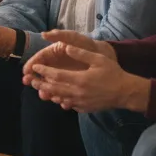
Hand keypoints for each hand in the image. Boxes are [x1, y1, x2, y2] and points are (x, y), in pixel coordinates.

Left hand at [23, 29, 146, 113]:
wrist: (125, 92)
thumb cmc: (113, 73)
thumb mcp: (98, 59)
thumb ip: (80, 53)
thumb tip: (65, 46)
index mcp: (80, 79)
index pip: (56, 75)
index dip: (44, 72)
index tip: (35, 67)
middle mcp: (78, 92)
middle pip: (54, 89)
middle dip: (41, 84)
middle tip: (30, 81)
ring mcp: (81, 102)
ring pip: (59, 98)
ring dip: (48, 94)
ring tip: (39, 90)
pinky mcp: (84, 108)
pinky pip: (69, 105)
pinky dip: (60, 101)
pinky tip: (56, 98)